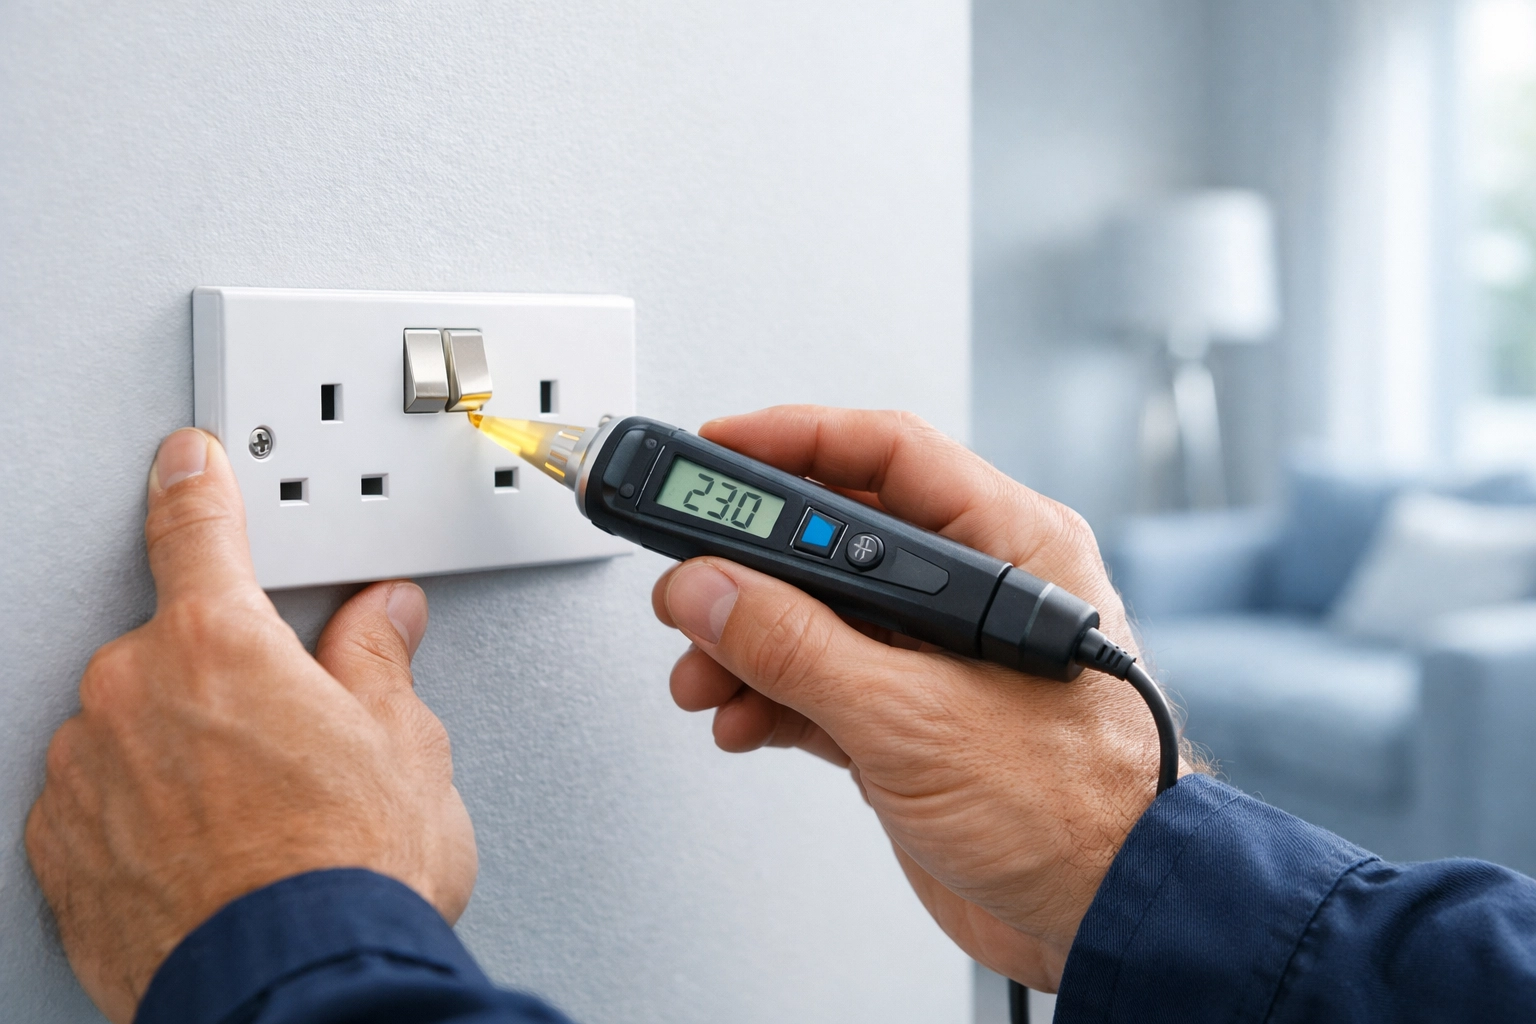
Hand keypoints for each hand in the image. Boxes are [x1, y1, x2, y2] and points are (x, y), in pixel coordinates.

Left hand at [25, 429, 476, 1023]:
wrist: (299, 994)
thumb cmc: (351, 876)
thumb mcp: (405, 747)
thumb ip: (378, 661)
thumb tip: (383, 619)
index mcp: (220, 644)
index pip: (198, 530)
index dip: (198, 485)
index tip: (189, 460)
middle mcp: (133, 695)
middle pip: (175, 644)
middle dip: (228, 673)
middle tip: (293, 732)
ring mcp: (85, 775)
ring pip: (132, 724)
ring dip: (181, 744)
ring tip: (258, 812)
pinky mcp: (60, 850)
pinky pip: (97, 796)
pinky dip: (140, 807)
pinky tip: (210, 847)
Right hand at [653, 407, 1180, 990]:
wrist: (1101, 919)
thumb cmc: (1077, 813)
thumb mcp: (913, 718)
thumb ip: (797, 648)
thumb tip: (710, 590)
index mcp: (1007, 548)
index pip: (887, 454)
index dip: (795, 440)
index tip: (721, 448)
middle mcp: (973, 591)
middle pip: (837, 539)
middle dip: (752, 568)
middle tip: (690, 577)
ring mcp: (937, 658)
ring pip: (819, 616)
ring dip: (749, 644)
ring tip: (703, 671)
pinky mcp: (912, 719)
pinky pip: (822, 681)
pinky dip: (773, 696)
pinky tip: (742, 717)